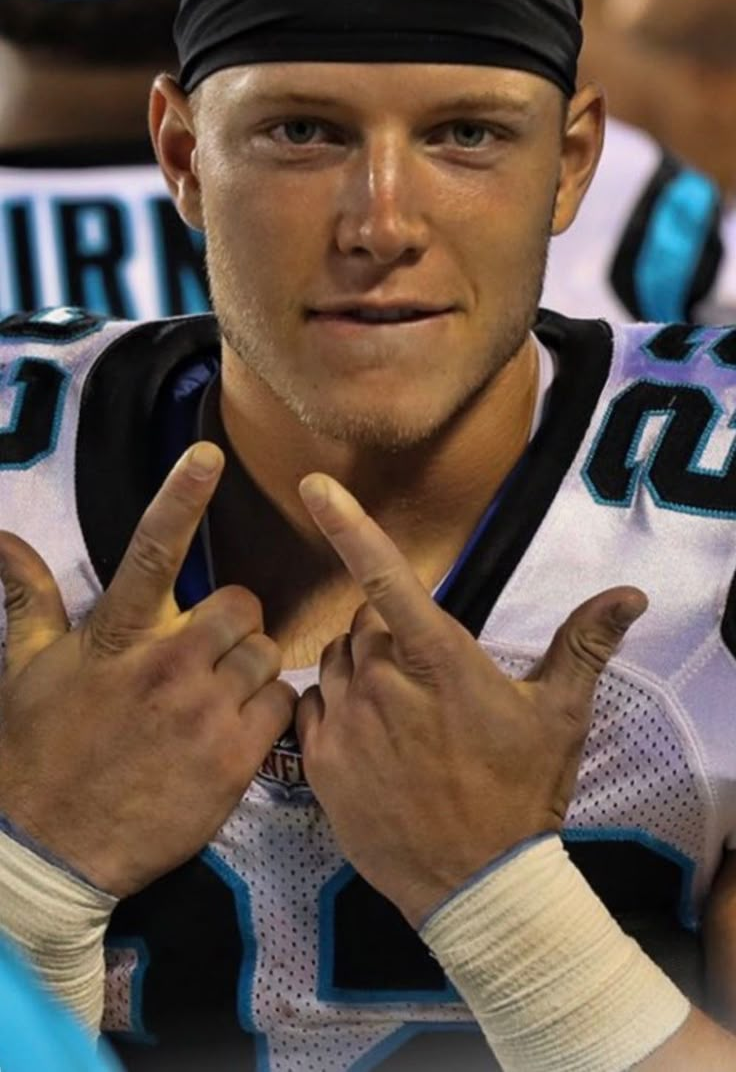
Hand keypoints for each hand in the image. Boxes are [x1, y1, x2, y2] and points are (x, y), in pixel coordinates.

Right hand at [0, 443, 295, 897]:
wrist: (49, 850)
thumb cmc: (36, 751)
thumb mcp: (25, 668)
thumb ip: (28, 595)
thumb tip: (3, 538)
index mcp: (115, 635)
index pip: (153, 550)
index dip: (181, 496)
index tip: (207, 453)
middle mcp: (165, 665)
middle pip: (243, 604)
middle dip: (234, 623)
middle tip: (208, 652)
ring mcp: (204, 713)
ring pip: (269, 654)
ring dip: (252, 669)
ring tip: (217, 696)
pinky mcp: (234, 760)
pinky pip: (282, 705)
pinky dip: (269, 711)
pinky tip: (237, 728)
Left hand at [296, 473, 647, 926]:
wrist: (477, 885)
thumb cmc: (522, 793)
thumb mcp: (559, 715)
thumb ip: (585, 645)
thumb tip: (630, 594)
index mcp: (439, 661)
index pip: (385, 577)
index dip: (349, 524)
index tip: (315, 484)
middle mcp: (382, 684)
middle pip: (362, 623)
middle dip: (385, 634)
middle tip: (423, 677)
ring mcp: (345, 725)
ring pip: (334, 664)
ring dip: (359, 671)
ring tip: (399, 713)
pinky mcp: (318, 765)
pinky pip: (311, 709)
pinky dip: (334, 711)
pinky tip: (368, 739)